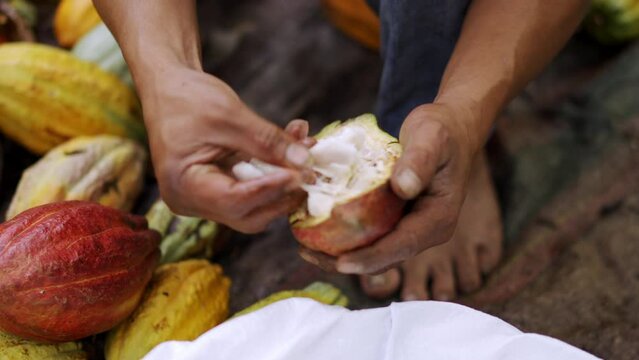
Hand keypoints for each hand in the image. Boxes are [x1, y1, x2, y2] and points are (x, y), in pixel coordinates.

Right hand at [141, 66, 310, 232]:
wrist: (168, 86)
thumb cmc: (187, 96)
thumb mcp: (229, 114)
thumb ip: (267, 141)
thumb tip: (305, 161)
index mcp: (183, 186)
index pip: (235, 200)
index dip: (270, 189)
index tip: (301, 173)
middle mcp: (191, 201)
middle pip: (248, 214)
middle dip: (283, 193)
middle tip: (312, 172)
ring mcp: (204, 199)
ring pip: (254, 205)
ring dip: (284, 181)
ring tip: (306, 150)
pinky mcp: (218, 189)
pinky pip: (251, 190)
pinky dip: (273, 172)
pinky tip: (293, 148)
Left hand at [300, 103, 477, 273]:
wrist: (449, 130)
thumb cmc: (441, 132)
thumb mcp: (432, 138)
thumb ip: (419, 161)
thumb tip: (403, 188)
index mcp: (438, 219)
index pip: (403, 246)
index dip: (370, 257)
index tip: (340, 262)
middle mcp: (424, 231)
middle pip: (383, 258)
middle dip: (346, 262)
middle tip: (308, 254)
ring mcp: (410, 228)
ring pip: (373, 251)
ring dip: (339, 253)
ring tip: (304, 247)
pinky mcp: (396, 221)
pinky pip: (369, 236)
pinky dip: (344, 236)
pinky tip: (314, 227)